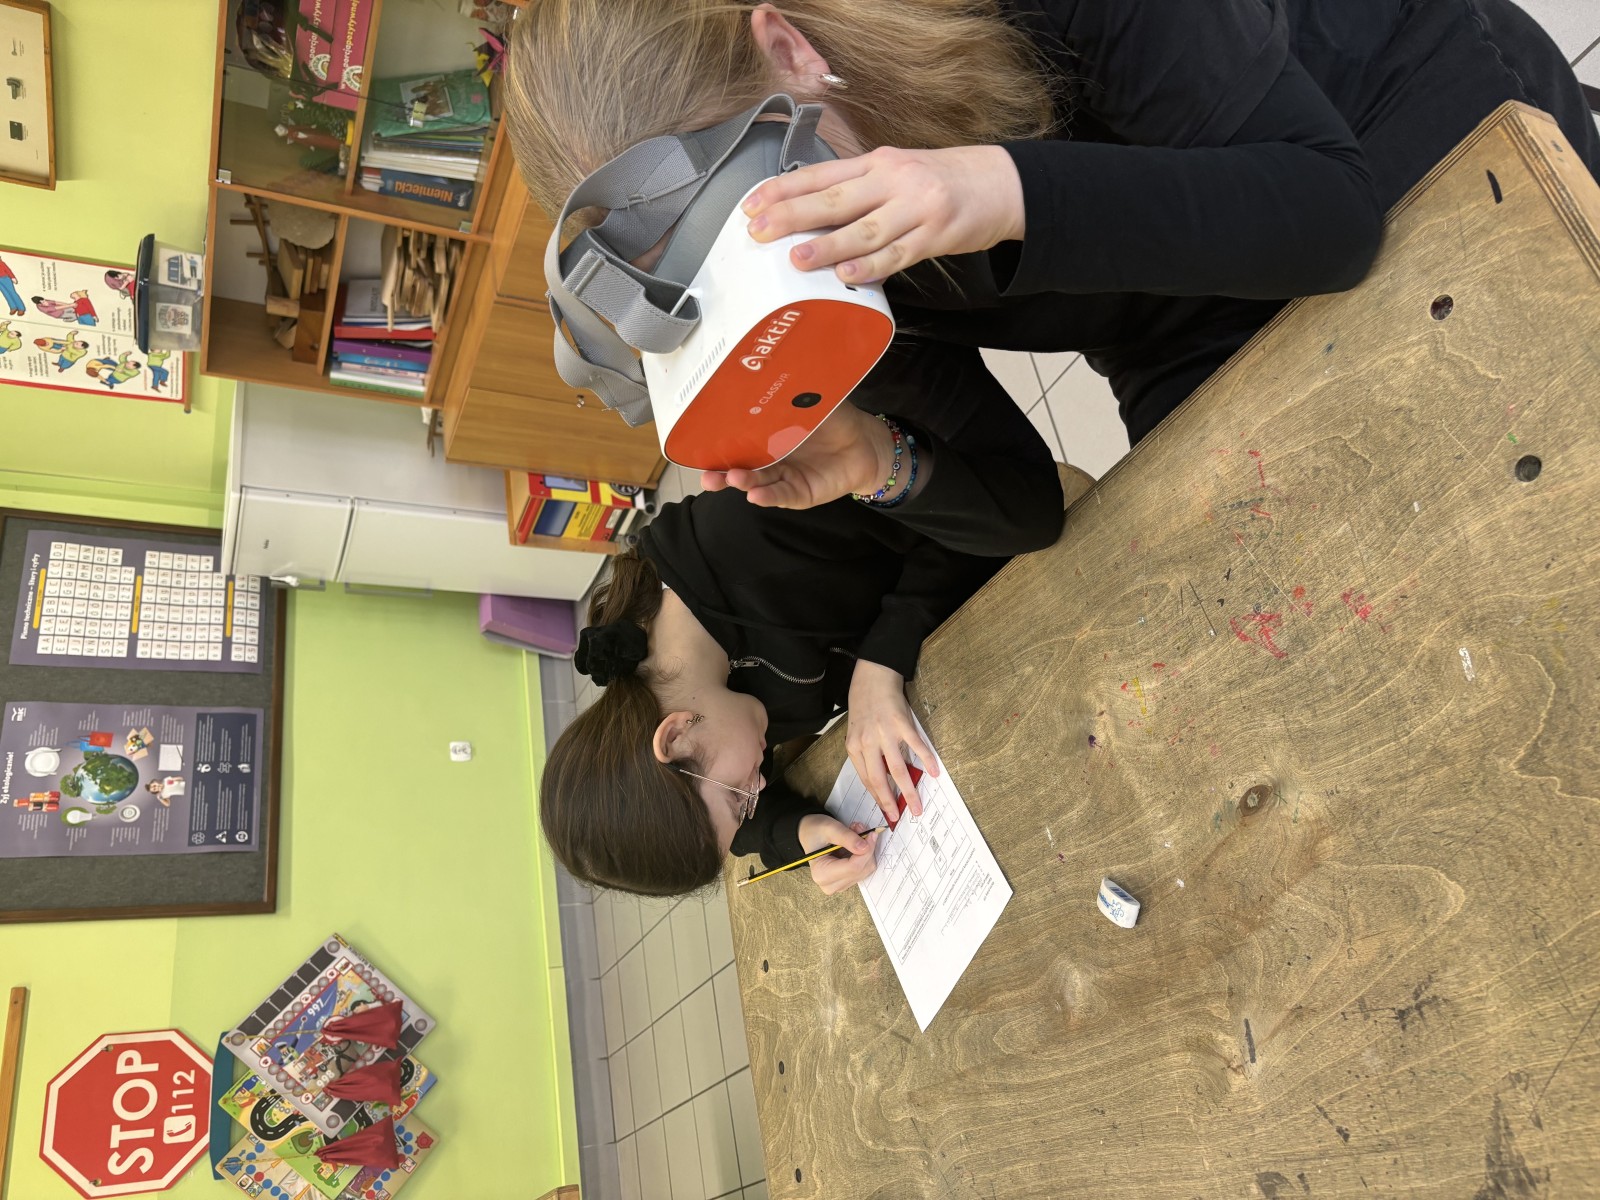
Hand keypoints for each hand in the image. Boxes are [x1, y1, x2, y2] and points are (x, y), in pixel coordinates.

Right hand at [701, 402, 890, 508]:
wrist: (866, 442)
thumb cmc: (835, 419)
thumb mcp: (809, 398)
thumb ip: (789, 387)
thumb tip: (771, 362)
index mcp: (765, 437)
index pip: (734, 444)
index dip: (715, 448)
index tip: (696, 447)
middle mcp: (770, 460)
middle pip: (739, 468)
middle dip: (720, 473)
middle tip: (706, 474)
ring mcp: (784, 478)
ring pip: (757, 484)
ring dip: (743, 483)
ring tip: (732, 478)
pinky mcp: (801, 493)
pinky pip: (782, 495)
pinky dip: (768, 497)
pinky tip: (756, 496)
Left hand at [741, 145, 1024, 282]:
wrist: (1000, 183)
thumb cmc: (941, 180)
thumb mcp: (897, 170)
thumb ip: (858, 188)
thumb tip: (810, 213)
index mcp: (877, 161)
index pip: (820, 173)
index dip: (783, 188)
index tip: (752, 204)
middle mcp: (893, 179)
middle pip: (835, 198)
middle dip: (793, 215)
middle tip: (760, 230)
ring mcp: (915, 208)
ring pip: (864, 229)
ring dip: (828, 246)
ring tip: (797, 258)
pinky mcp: (935, 236)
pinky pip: (897, 255)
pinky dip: (871, 267)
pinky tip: (848, 276)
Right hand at [798, 813, 879, 894]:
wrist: (810, 835)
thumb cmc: (816, 831)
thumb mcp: (830, 828)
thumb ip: (847, 837)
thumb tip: (865, 847)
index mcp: (822, 873)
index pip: (854, 867)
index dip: (867, 850)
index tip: (872, 834)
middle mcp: (830, 885)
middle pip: (862, 870)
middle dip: (867, 848)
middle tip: (860, 829)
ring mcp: (839, 886)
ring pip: (866, 870)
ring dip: (866, 851)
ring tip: (855, 835)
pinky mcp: (846, 882)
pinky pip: (864, 870)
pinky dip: (864, 856)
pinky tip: (855, 845)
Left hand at [845, 660, 937, 822]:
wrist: (872, 676)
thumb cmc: (864, 704)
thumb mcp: (857, 731)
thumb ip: (867, 753)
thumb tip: (884, 777)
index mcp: (854, 746)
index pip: (866, 779)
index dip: (877, 797)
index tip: (886, 811)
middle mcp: (868, 742)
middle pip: (879, 780)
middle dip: (890, 802)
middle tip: (899, 817)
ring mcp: (885, 733)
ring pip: (898, 769)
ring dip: (909, 790)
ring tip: (917, 805)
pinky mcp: (902, 723)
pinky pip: (917, 746)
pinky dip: (927, 760)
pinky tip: (934, 772)